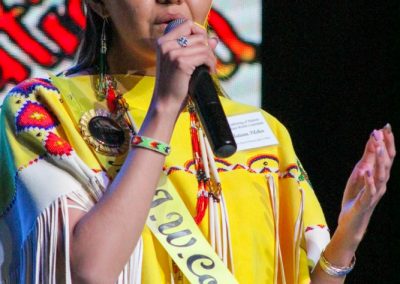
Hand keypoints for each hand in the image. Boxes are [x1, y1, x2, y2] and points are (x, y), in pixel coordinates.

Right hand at [154, 20, 217, 111]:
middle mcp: (166, 44)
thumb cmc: (173, 85)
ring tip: (209, 69)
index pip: (187, 25)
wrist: (165, 103)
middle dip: (207, 49)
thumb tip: (213, 40)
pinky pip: (205, 56)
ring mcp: (172, 53)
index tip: (203, 48)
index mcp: (162, 42)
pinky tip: (208, 72)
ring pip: (203, 46)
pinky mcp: (181, 63)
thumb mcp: (182, 63)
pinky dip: (211, 64)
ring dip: (211, 58)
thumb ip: (195, 49)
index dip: (200, 34)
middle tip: (208, 63)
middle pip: (198, 35)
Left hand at [338, 124, 395, 247]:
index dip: (388, 142)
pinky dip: (368, 181)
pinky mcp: (365, 202)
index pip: (387, 157)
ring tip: (376, 145)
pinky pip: (369, 191)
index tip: (386, 126)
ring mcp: (374, 193)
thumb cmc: (356, 196)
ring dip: (378, 160)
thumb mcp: (359, 174)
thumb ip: (367, 159)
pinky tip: (366, 171)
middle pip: (386, 163)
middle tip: (380, 131)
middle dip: (384, 147)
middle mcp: (381, 184)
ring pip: (380, 175)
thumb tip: (372, 140)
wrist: (351, 220)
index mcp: (380, 176)